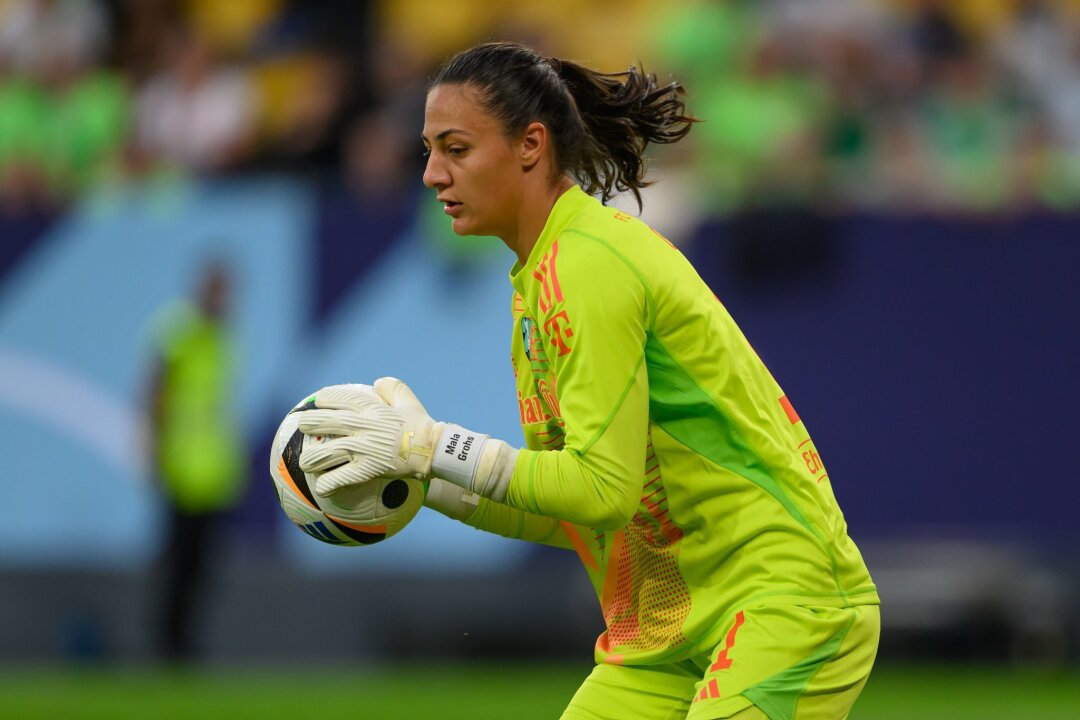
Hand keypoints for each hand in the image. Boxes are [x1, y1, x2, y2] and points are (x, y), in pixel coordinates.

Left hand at [295, 380, 443, 495]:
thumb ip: (392, 387)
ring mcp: (364, 448)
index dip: (327, 398)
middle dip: (311, 423)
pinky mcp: (369, 468)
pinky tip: (322, 487)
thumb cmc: (422, 424)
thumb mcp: (408, 399)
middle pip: (329, 422)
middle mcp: (364, 426)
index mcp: (373, 408)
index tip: (318, 400)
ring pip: (329, 452)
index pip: (343, 398)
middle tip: (300, 425)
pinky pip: (342, 477)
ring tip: (305, 462)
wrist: (434, 449)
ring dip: (313, 457)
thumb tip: (377, 383)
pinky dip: (330, 483)